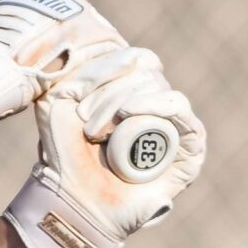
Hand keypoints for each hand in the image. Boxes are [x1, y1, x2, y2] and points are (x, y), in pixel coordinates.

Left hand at [3, 44, 204, 247]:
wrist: (73, 202)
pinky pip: (180, 111)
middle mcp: (156, 104)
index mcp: (131, 90)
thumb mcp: (57, 104)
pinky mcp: (190, 148)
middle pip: (143, 70)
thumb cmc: (64, 156)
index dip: (103, 68)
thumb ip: (72, 70)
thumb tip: (91, 46)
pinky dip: (155, 105)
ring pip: (157, 87)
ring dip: (122, 101)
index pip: (131, 58)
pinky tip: (128, 115)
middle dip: (107, 91)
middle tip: (83, 121)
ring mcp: (175, 125)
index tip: (71, 92)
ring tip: (97, 130)